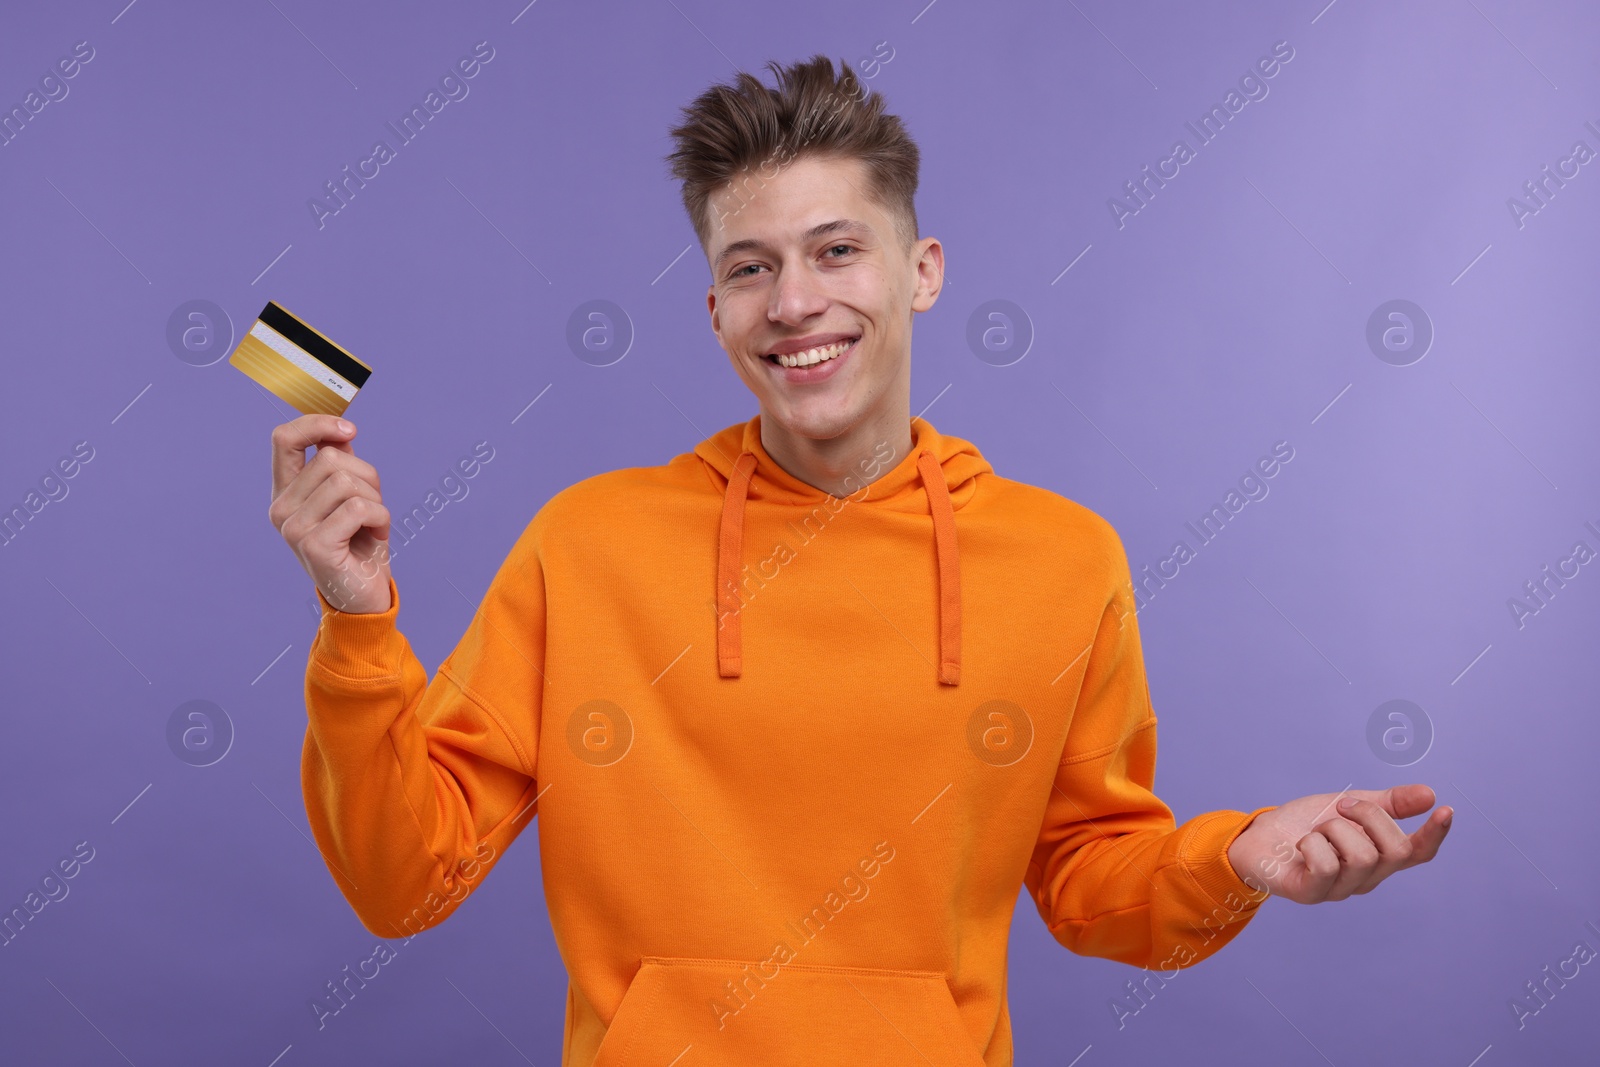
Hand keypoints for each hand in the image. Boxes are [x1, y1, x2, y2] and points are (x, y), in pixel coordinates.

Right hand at [268, 414, 392, 613]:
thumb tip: (340, 427)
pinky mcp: (314, 545)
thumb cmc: (360, 544)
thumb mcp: (351, 496)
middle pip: (330, 457)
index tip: (349, 429)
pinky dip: (381, 518)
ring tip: (373, 524)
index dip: (316, 423)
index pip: (284, 439)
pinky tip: (377, 537)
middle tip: (372, 507)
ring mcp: (293, 528)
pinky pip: (359, 508)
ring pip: (346, 481)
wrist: (365, 597)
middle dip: (366, 476)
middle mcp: (281, 509)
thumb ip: (341, 464)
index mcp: (285, 492)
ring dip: (376, 500)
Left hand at [1226, 784, 1451, 903]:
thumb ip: (1387, 804)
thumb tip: (1430, 794)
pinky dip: (1313, 844)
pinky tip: (1302, 845)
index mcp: (1377, 858)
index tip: (1445, 809)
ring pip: (1362, 856)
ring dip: (1334, 829)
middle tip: (1340, 806)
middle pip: (1394, 849)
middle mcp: (1365, 878)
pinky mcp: (1312, 894)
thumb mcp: (1347, 807)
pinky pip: (1326, 866)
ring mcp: (1340, 889)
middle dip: (1368, 815)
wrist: (1256, 837)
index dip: (1434, 835)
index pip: (1417, 853)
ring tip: (1316, 831)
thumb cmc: (1303, 825)